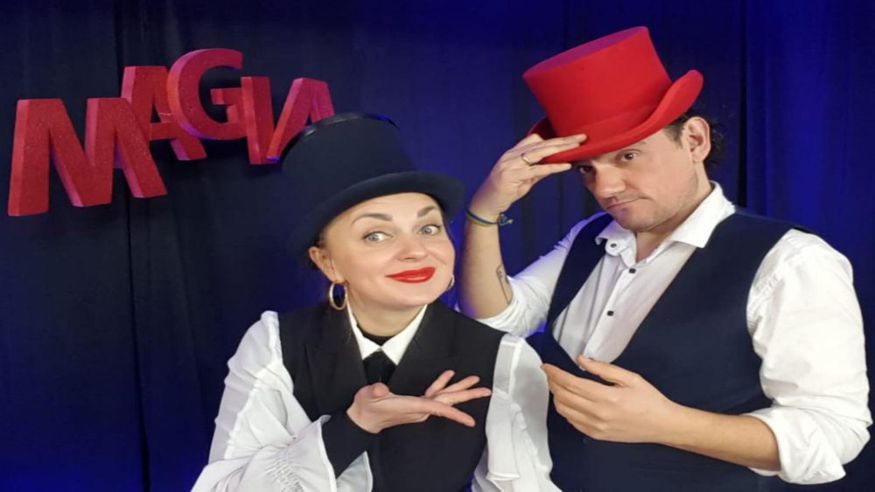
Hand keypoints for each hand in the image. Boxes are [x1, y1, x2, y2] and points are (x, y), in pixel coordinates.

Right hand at [347, 370, 490, 433]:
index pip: (438, 409)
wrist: (364, 418)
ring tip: (474, 379)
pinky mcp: (417, 402)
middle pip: (449, 402)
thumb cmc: (367, 408)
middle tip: (486, 391)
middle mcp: (421, 408)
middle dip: (467, 395)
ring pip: (445, 396)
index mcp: (413, 407)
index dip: (455, 414)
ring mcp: (420, 405)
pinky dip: (442, 383)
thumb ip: (374, 392)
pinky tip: (449, 375)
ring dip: (459, 387)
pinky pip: (434, 392)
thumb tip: (379, 389)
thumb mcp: (368, 397)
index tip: (470, 420)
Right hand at [468, 133, 584, 217]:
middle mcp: (512, 156)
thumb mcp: (522, 179)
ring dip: (560, 148)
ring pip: (540, 152)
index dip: (554, 137)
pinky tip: (565, 165)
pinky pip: (537, 169)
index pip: (535, 139)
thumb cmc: (503, 192)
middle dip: (562, 140)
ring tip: (577, 146)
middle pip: (541, 143)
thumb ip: (536, 171)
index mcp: (513, 153)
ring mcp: (511, 164)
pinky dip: (553, 167)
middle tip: (581, 137)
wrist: (485, 204)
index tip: (571, 136)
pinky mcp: (513, 176)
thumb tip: (553, 166)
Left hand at [542, 356, 679, 443]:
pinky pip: (573, 422)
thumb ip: (603, 369)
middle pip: (563, 397)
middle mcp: (598, 414)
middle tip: (550, 374)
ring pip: (564, 411)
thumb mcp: (629, 378)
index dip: (555, 374)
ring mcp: (596, 427)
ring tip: (558, 386)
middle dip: (553, 383)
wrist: (662, 425)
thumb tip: (581, 360)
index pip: (571, 383)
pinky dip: (566, 410)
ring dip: (557, 397)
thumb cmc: (649, 399)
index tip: (546, 366)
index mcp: (606, 397)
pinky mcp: (597, 436)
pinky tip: (569, 401)